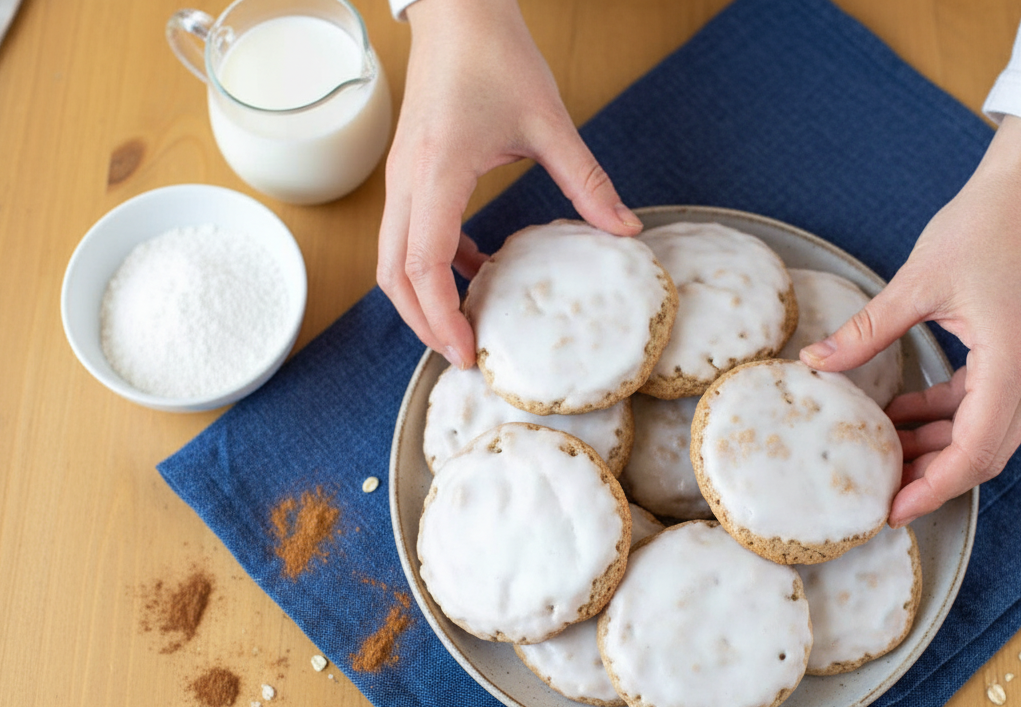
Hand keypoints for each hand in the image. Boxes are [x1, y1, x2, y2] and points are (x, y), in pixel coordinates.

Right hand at [377, 0, 642, 366]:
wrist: (458, 10)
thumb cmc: (496, 55)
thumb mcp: (550, 122)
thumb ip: (587, 182)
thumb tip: (627, 232)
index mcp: (436, 172)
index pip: (423, 265)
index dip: (441, 317)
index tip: (468, 353)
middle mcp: (406, 181)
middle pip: (394, 276)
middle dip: (424, 323)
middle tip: (465, 357)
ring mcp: (400, 178)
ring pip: (393, 259)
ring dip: (423, 298)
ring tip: (466, 327)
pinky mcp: (408, 173)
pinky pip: (408, 234)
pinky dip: (434, 264)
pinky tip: (477, 270)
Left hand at [800, 117, 1020, 525]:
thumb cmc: (983, 225)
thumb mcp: (916, 281)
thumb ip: (866, 330)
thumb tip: (813, 364)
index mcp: (1012, 362)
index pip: (975, 451)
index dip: (933, 488)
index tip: (892, 510)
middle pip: (985, 455)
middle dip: (933, 479)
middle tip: (881, 494)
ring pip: (986, 434)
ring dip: (938, 448)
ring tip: (883, 456)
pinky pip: (986, 405)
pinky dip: (947, 417)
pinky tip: (903, 416)